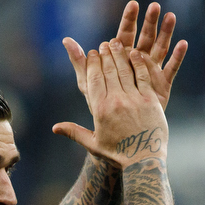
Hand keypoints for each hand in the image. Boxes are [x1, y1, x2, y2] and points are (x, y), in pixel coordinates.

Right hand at [52, 41, 167, 168]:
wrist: (144, 161)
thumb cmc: (118, 155)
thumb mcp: (93, 144)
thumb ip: (74, 132)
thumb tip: (54, 128)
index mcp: (100, 110)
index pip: (94, 78)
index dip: (92, 63)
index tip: (92, 53)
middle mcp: (116, 101)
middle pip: (108, 70)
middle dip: (105, 54)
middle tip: (104, 44)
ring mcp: (134, 99)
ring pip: (124, 69)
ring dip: (120, 53)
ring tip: (116, 43)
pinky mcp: (150, 99)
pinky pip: (142, 76)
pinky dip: (137, 63)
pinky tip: (134, 54)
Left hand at [63, 0, 187, 111]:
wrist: (119, 128)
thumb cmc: (102, 104)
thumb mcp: (87, 83)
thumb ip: (79, 61)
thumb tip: (65, 39)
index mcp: (121, 57)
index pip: (125, 33)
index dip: (129, 19)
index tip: (132, 4)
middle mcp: (137, 60)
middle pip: (145, 36)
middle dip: (149, 20)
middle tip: (154, 5)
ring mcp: (151, 71)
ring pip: (160, 47)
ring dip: (166, 32)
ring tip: (171, 16)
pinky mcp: (162, 84)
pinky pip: (172, 68)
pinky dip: (177, 57)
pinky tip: (183, 43)